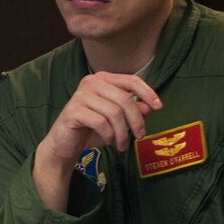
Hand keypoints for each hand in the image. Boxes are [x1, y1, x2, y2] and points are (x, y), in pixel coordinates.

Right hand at [31, 73, 162, 211]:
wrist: (64, 145)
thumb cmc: (91, 130)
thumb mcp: (117, 121)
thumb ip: (132, 111)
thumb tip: (149, 106)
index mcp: (102, 79)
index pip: (131, 80)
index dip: (147, 92)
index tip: (159, 107)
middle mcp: (90, 82)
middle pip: (124, 98)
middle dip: (136, 120)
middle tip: (140, 136)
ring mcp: (80, 95)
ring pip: (114, 112)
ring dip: (122, 132)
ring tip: (122, 144)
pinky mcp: (73, 110)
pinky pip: (101, 122)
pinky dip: (109, 135)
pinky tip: (109, 142)